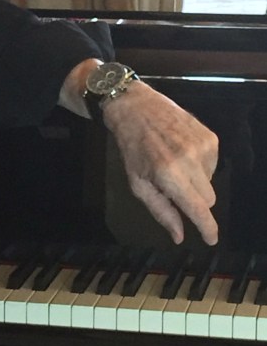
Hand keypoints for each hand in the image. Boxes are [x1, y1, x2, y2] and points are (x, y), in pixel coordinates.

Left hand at [101, 81, 218, 245]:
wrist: (134, 106)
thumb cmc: (131, 147)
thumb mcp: (137, 182)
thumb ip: (161, 211)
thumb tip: (179, 236)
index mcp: (169, 174)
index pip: (198, 209)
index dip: (207, 228)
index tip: (211, 239)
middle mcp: (190, 160)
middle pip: (208, 199)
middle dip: (194, 200)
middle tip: (172, 186)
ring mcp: (203, 146)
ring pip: (211, 182)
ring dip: (195, 180)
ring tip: (173, 162)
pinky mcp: (210, 136)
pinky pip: (213, 164)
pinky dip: (200, 164)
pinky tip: (181, 151)